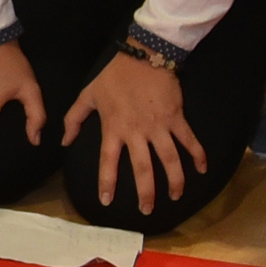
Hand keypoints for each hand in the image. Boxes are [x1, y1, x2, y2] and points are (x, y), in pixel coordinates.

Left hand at [64, 52, 205, 213]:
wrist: (144, 55)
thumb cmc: (114, 76)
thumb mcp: (88, 95)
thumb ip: (74, 119)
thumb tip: (64, 142)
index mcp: (114, 128)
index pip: (108, 161)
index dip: (107, 182)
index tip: (106, 201)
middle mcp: (137, 132)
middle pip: (143, 168)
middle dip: (146, 192)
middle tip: (146, 210)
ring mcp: (159, 126)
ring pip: (169, 159)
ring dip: (174, 180)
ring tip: (175, 196)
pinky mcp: (177, 118)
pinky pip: (189, 140)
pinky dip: (197, 155)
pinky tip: (202, 170)